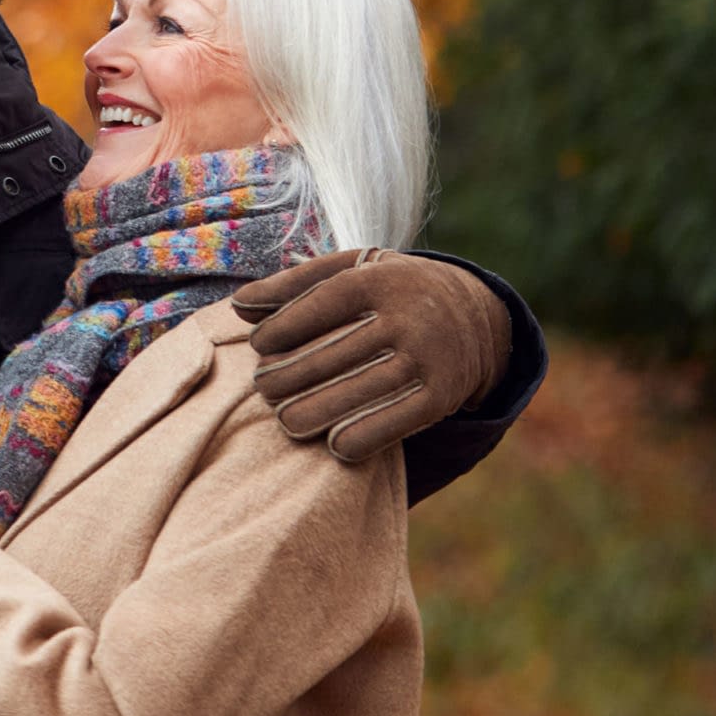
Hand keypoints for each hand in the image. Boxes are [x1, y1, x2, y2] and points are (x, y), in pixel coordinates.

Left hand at [231, 248, 511, 462]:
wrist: (477, 315)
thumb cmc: (391, 291)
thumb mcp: (352, 270)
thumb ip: (294, 284)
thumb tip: (239, 305)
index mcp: (381, 279)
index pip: (322, 303)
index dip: (284, 327)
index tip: (259, 345)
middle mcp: (409, 316)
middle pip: (335, 354)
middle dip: (290, 376)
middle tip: (264, 389)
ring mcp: (428, 357)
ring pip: (360, 392)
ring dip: (315, 413)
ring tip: (287, 421)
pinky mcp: (442, 395)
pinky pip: (396, 423)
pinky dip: (361, 439)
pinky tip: (334, 444)